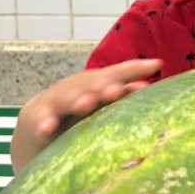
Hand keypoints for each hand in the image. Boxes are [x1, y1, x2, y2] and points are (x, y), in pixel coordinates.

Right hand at [11, 58, 162, 171]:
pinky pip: (41, 121)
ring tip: (85, 104)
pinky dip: (44, 123)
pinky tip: (47, 128)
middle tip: (117, 90)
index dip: (136, 68)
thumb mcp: (102, 105)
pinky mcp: (37, 119)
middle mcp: (78, 87)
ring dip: (76, 100)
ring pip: (67, 99)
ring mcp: (56, 101)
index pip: (119, 73)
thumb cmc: (81, 114)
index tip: (157, 64)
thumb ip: (122, 96)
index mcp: (98, 83)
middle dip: (105, 85)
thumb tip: (148, 88)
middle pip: (93, 83)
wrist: (38, 124)